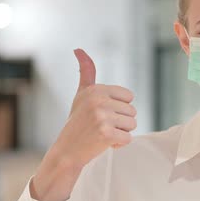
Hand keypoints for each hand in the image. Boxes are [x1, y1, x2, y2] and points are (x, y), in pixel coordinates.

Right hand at [31, 48, 136, 200]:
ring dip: (121, 133)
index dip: (119, 109)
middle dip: (120, 122)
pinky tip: (103, 143)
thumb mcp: (82, 95)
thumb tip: (78, 49)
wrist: (67, 151)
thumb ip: (86, 72)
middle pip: (132, 111)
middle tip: (101, 126)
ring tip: (102, 134)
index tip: (102, 113)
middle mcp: (98, 100)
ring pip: (132, 124)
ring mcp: (102, 117)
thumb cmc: (78, 122)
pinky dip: (119, 144)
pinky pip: (128, 138)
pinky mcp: (106, 134)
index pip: (129, 97)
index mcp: (95, 89)